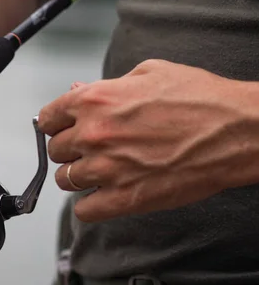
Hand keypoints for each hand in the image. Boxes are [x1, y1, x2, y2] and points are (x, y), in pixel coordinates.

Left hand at [38, 59, 258, 221]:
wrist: (236, 130)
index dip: (53, 124)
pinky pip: (83, 211)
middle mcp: (93, 134)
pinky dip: (90, 206)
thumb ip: (105, 86)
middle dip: (69, 150)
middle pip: (55, 151)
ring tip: (101, 172)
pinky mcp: (124, 199)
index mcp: (95, 101)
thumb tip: (78, 92)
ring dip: (79, 177)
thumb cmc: (199, 99)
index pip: (47, 119)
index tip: (60, 129)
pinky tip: (104, 196)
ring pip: (65, 181)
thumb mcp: (149, 73)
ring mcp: (106, 169)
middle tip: (90, 149)